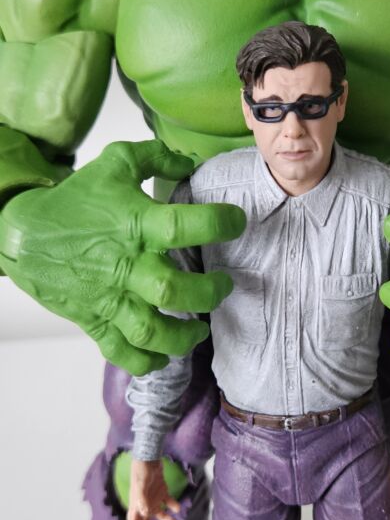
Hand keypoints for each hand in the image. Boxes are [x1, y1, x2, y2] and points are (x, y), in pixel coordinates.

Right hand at [0, 140, 245, 374]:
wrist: (23, 235)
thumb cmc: (74, 202)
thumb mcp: (113, 165)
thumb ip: (155, 157)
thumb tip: (190, 163)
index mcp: (133, 226)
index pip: (182, 226)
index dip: (218, 224)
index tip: (237, 223)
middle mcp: (125, 266)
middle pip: (173, 291)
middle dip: (208, 294)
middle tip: (221, 286)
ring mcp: (109, 298)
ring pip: (151, 331)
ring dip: (182, 338)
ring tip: (198, 330)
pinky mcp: (94, 321)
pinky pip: (122, 352)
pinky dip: (146, 362)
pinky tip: (164, 356)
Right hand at [127, 459, 180, 519]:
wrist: (150, 457)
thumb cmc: (141, 470)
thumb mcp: (140, 485)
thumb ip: (141, 499)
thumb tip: (144, 513)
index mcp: (136, 502)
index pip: (133, 519)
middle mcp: (144, 501)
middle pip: (146, 519)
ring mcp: (154, 496)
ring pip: (158, 511)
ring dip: (164, 518)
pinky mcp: (162, 490)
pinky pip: (168, 501)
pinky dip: (173, 506)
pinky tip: (178, 508)